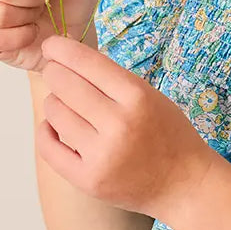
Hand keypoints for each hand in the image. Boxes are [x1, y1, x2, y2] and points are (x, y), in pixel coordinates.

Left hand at [37, 33, 217, 220]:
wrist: (184, 184)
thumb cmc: (168, 134)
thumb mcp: (151, 96)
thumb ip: (113, 81)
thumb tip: (68, 60)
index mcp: (138, 97)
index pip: (88, 63)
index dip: (62, 49)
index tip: (50, 45)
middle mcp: (119, 124)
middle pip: (64, 84)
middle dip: (54, 73)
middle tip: (55, 73)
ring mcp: (102, 155)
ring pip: (54, 112)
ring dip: (54, 102)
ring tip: (66, 105)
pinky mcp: (88, 180)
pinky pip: (48, 147)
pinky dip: (45, 131)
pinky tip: (54, 127)